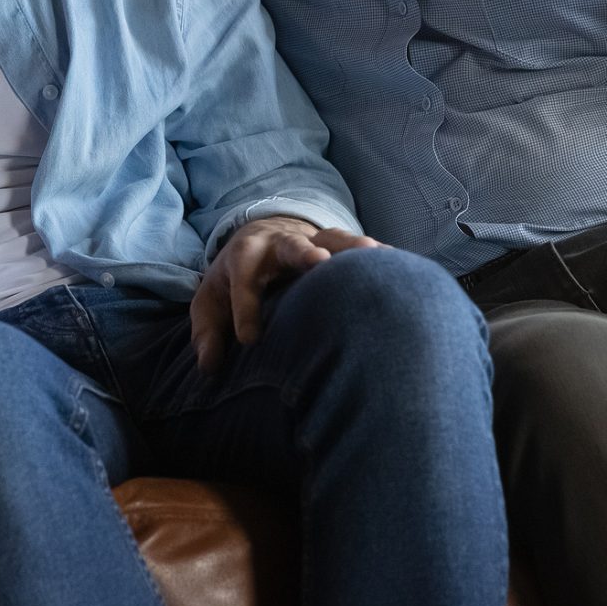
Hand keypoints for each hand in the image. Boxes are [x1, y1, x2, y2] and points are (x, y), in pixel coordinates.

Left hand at [190, 218, 381, 372]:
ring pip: (331, 240)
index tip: (250, 339)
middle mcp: (279, 244)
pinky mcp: (335, 245)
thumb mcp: (210, 303)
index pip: (242, 281)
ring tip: (374, 255)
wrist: (259, 238)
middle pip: (290, 246)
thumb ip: (207, 334)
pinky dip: (377, 256)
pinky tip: (399, 264)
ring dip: (351, 248)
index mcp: (245, 258)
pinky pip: (357, 248)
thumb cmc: (232, 281)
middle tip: (318, 263)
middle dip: (303, 254)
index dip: (245, 308)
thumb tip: (208, 367)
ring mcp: (311, 241)